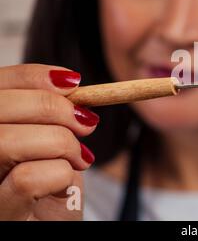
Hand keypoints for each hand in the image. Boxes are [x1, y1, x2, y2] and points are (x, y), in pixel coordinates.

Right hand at [0, 64, 97, 219]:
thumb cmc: (50, 188)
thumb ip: (51, 115)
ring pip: (5, 141)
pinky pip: (27, 178)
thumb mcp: (53, 143)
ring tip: (78, 158)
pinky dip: (60, 174)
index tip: (74, 83)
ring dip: (59, 143)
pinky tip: (65, 185)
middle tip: (86, 122)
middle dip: (52, 107)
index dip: (34, 76)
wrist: (51, 228)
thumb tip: (70, 83)